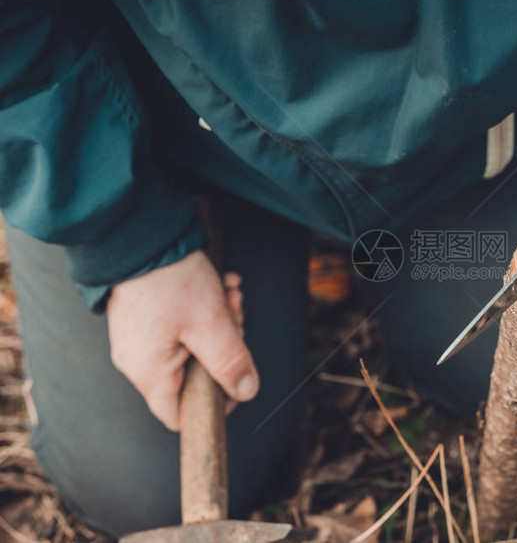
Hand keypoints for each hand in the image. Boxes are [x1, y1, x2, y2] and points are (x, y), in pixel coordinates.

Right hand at [106, 250, 256, 430]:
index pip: (181, 415)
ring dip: (220, 321)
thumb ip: (230, 363)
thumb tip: (247, 392)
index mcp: (149, 373)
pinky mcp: (145, 318)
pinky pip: (180, 326)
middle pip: (193, 375)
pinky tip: (221, 285)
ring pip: (192, 345)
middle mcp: (138, 362)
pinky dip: (205, 309)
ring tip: (230, 293)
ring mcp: (139, 338)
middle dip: (225, 345)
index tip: (238, 375)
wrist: (137, 234)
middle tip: (237, 314)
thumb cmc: (170, 281)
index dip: (216, 403)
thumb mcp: (211, 324)